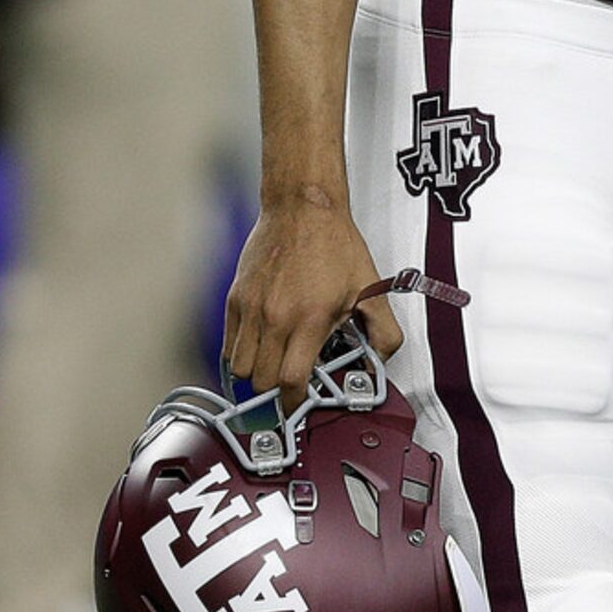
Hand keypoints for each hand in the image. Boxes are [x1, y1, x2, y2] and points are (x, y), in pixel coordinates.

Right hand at [223, 188, 402, 415]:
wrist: (303, 206)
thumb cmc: (335, 243)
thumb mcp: (371, 288)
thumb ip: (384, 331)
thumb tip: (382, 362)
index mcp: (310, 319)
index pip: (290, 382)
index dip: (295, 402)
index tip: (299, 405)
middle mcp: (275, 317)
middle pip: (262, 382)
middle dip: (278, 389)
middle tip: (291, 379)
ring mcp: (251, 308)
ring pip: (239, 368)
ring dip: (257, 374)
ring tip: (275, 362)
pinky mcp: (235, 297)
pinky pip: (228, 345)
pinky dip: (240, 354)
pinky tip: (260, 344)